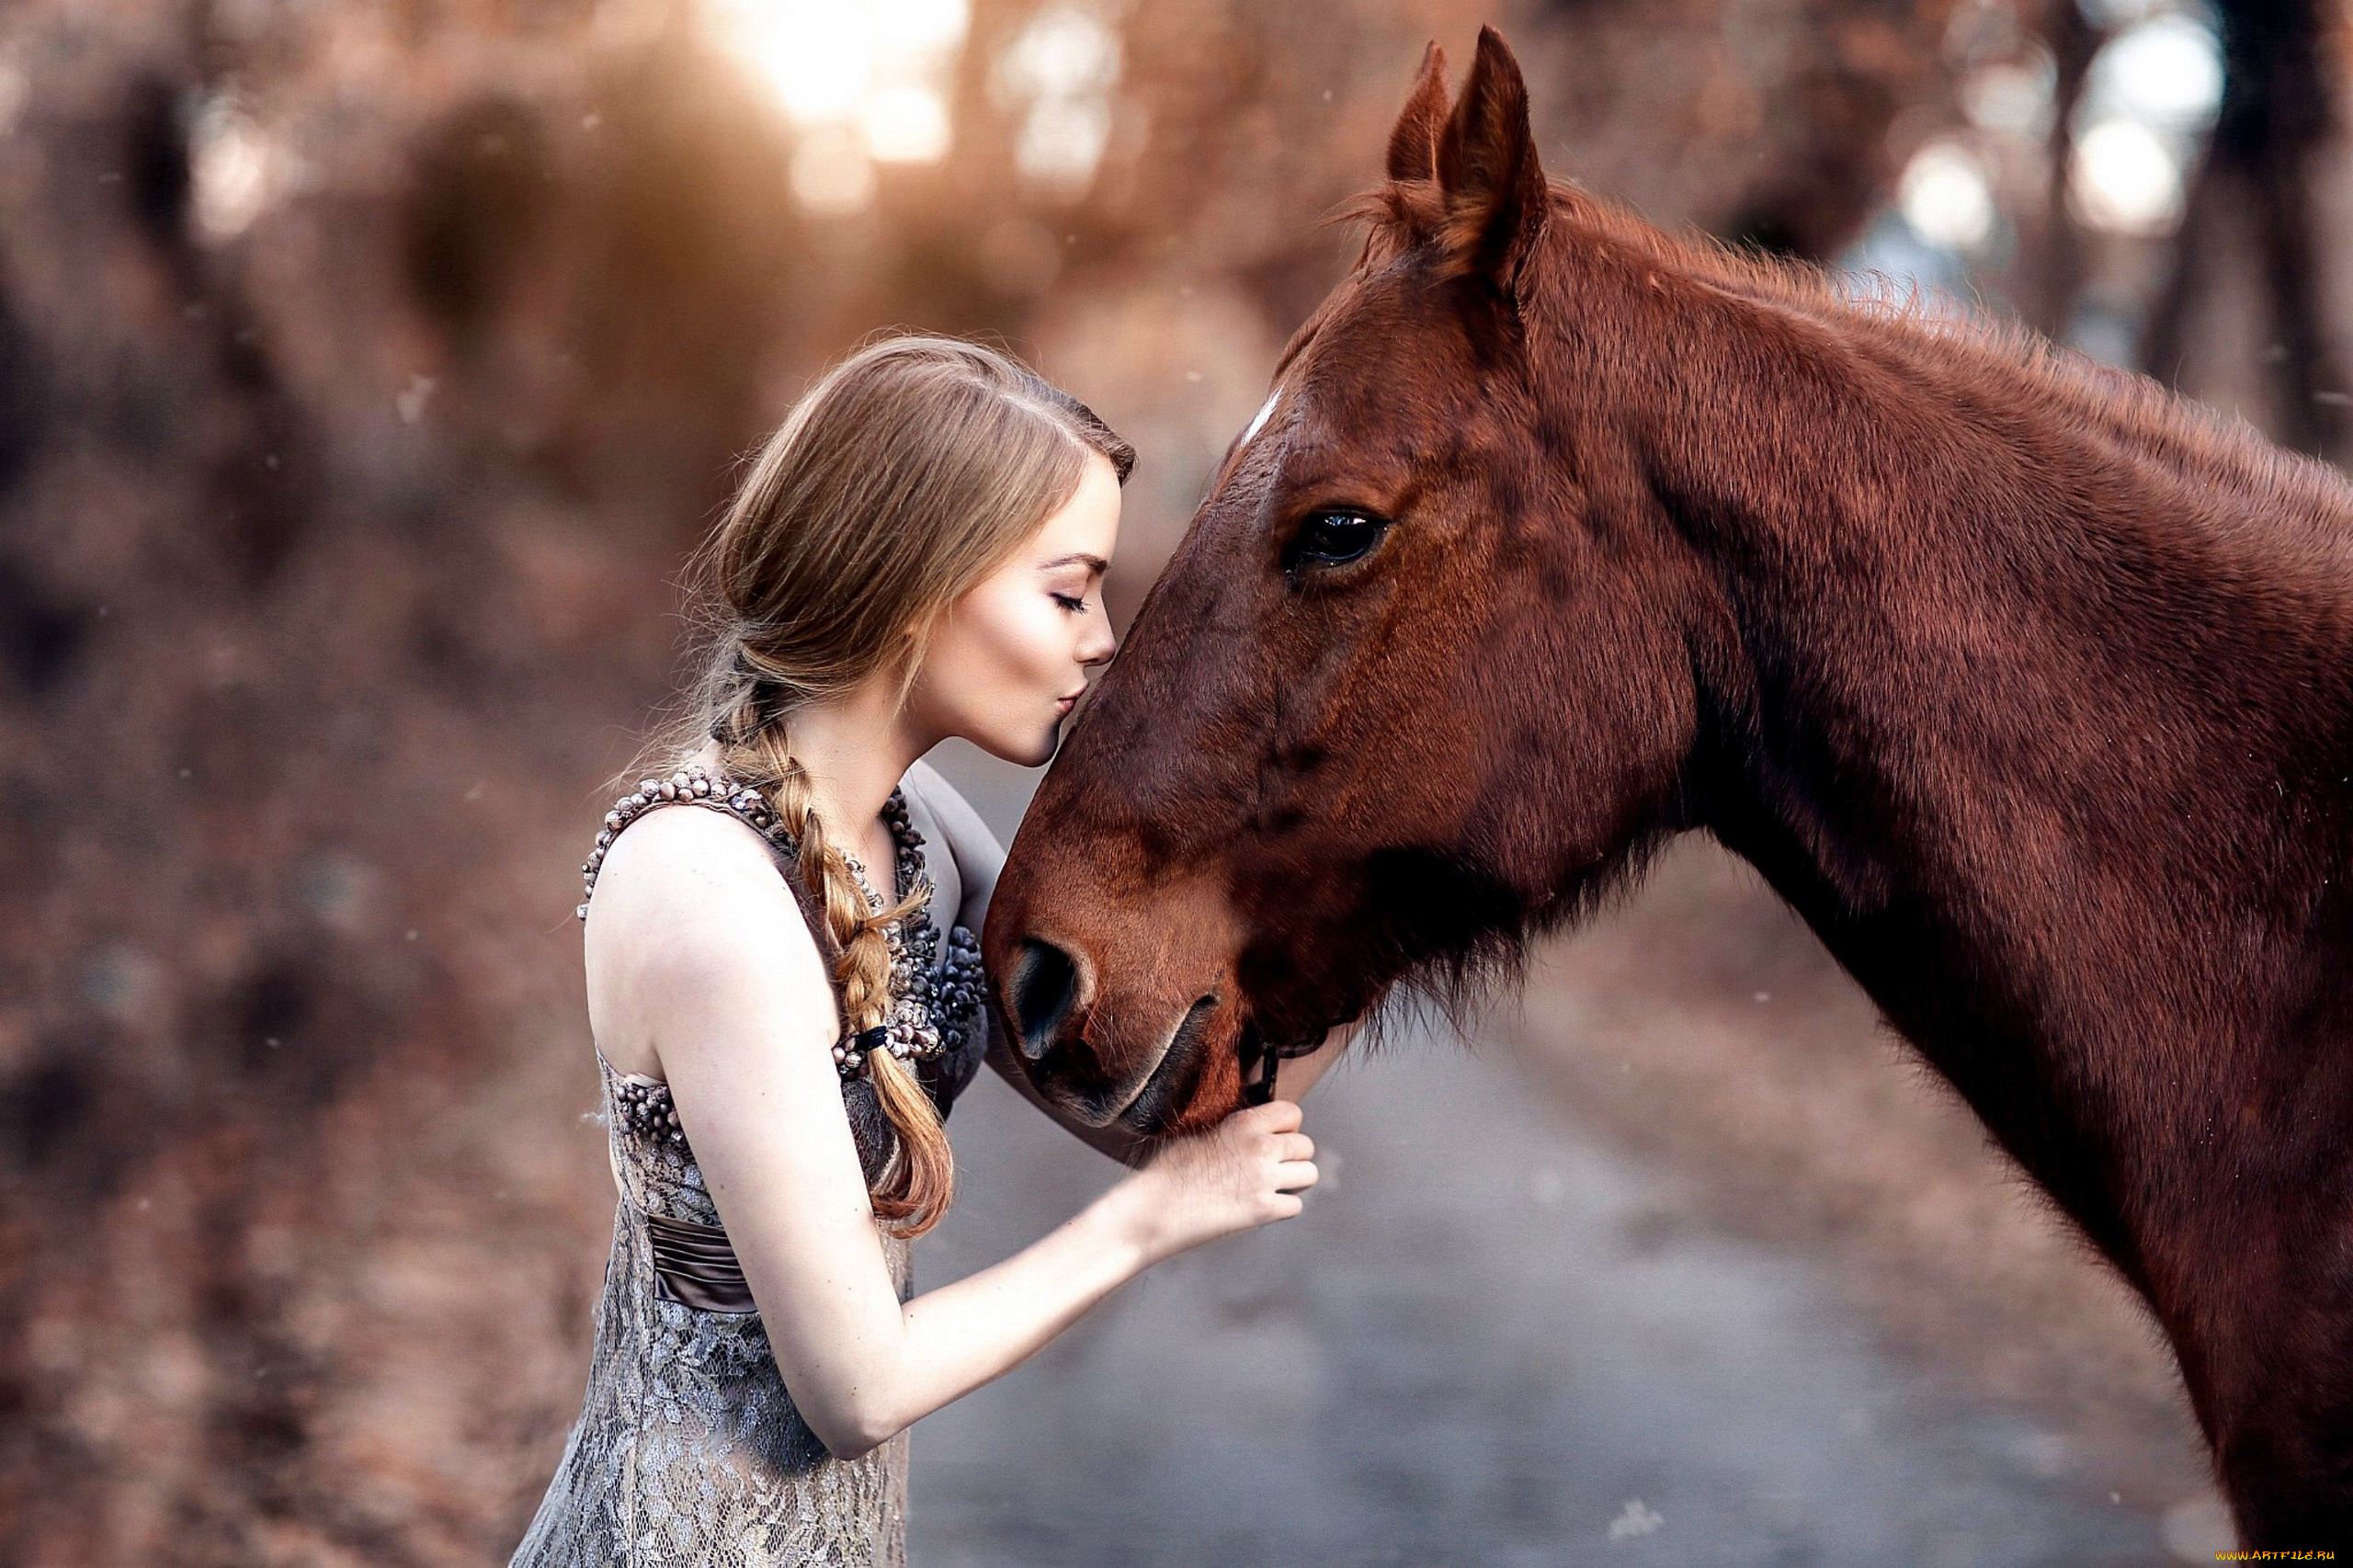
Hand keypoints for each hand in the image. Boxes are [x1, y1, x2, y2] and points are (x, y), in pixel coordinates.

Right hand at [1107, 1100, 1318, 1262]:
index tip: (1275, 1136)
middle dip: (1294, 1156)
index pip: (1293, 1113)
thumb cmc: (1168, 1172)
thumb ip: (1235, 1130)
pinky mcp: (1263, 1211)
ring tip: (1273, 1186)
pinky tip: (1262, 1207)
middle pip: (1306, 1146)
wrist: (1154, 1210)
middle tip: (1274, 1166)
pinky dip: (1283, 1208)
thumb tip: (1256, 1131)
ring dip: (1295, 1181)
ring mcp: (1264, 1180)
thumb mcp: (1200, 1134)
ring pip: (1309, 1175)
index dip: (1287, 1125)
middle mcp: (1261, 1148)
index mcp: (1244, 1123)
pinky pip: (1296, 1206)